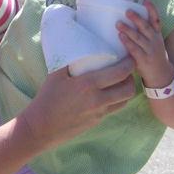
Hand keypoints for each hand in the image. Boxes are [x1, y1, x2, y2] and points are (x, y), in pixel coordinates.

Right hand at [20, 57, 134, 149]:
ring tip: (120, 81)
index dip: (129, 64)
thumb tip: (79, 46)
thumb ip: (70, 62)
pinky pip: (113, 109)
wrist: (41, 127)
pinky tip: (108, 93)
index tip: (129, 56)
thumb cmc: (46, 98)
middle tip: (126, 70)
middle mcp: (97, 99)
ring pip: (124, 101)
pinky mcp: (97, 121)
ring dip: (126, 90)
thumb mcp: (56, 75)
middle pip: (128, 89)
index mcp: (88, 85)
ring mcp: (99, 113)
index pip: (119, 73)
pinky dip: (116, 99)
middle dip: (132, 78)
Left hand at [117, 0, 173, 87]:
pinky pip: (135, 50)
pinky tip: (120, 37)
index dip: (152, 10)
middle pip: (146, 27)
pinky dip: (128, 42)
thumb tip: (128, 20)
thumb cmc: (153, 56)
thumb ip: (144, 33)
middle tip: (127, 11)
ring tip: (118, 23)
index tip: (146, 1)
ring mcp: (150, 50)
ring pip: (139, 38)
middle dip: (137, 18)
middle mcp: (155, 41)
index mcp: (157, 35)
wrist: (162, 76)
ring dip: (128, 30)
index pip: (156, 20)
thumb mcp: (153, 43)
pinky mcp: (144, 60)